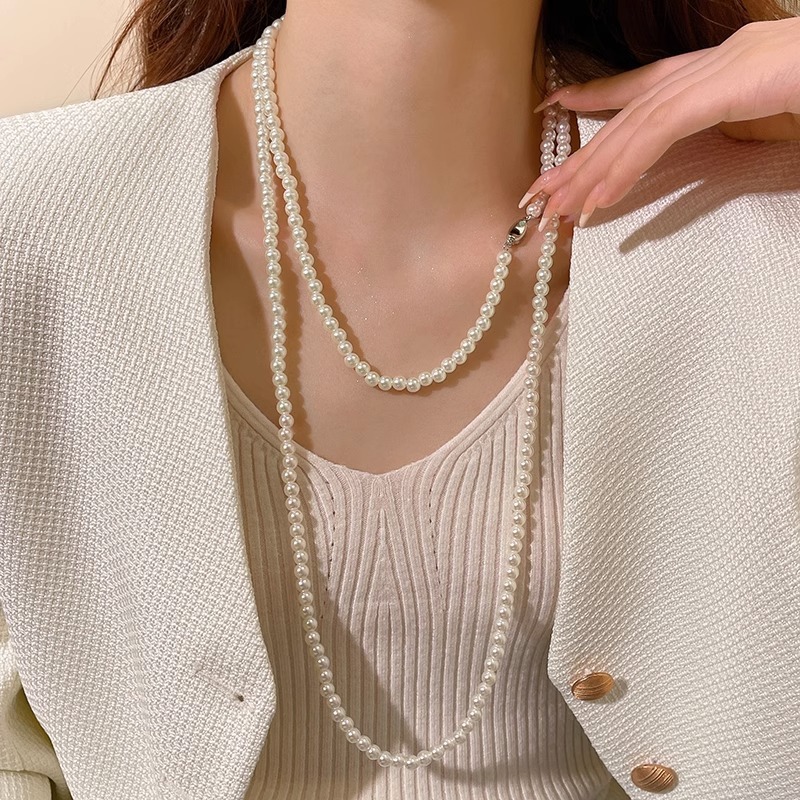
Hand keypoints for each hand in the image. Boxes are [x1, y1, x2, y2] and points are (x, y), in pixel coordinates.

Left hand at [518, 17, 799, 228]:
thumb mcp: (770, 117)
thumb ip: (732, 127)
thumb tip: (714, 148)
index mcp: (722, 69)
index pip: (646, 86)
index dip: (598, 97)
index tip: (557, 107)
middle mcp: (714, 62)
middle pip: (630, 114)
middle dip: (582, 157)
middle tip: (541, 193)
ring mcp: (723, 67)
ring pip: (637, 124)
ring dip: (594, 172)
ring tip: (560, 210)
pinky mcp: (733, 83)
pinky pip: (663, 129)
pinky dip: (627, 166)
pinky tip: (599, 199)